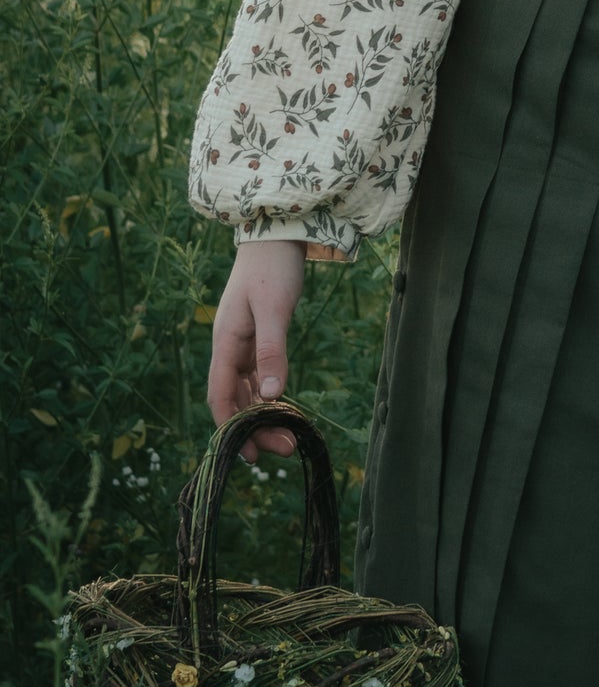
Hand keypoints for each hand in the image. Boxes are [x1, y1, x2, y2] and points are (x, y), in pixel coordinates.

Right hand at [207, 240, 305, 462]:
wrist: (276, 232)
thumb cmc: (272, 267)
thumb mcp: (273, 309)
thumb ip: (272, 350)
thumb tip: (270, 395)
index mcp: (225, 342)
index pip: (220, 396)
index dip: (231, 428)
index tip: (250, 455)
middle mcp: (229, 346)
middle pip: (235, 398)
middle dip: (254, 428)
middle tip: (284, 450)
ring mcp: (242, 342)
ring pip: (248, 390)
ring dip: (264, 415)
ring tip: (289, 438)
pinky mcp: (258, 336)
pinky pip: (259, 375)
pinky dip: (269, 395)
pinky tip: (285, 409)